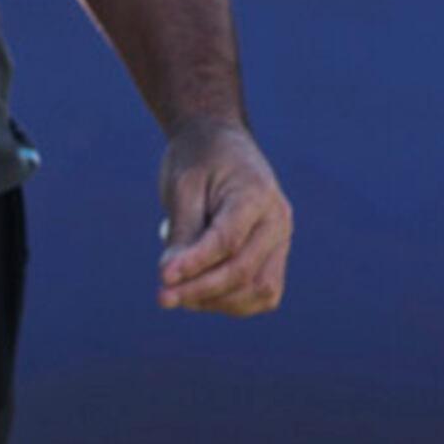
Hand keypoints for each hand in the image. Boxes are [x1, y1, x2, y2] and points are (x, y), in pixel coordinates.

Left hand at [157, 118, 290, 315]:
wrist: (220, 142)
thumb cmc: (198, 160)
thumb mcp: (183, 186)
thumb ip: (182, 232)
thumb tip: (171, 279)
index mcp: (257, 193)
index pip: (228, 240)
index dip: (195, 263)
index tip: (162, 278)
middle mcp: (278, 220)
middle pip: (244, 270)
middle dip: (200, 290)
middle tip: (162, 297)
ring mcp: (281, 240)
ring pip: (258, 290)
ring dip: (216, 300)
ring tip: (179, 291)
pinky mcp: (275, 256)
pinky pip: (262, 293)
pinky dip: (232, 301)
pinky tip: (200, 292)